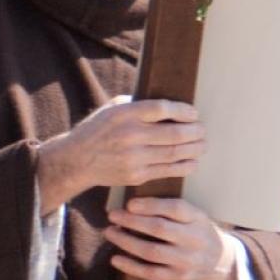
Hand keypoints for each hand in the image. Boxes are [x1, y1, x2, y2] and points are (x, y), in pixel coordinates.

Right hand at [36, 98, 203, 209]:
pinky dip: (184, 166)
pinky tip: (192, 161)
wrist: (77, 160)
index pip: (162, 109)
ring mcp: (133, 157)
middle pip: (173, 133)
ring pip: (174, 153)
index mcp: (124, 114)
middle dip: (194, 132)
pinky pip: (166, 170)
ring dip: (194, 149)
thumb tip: (169, 104)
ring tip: (202, 145)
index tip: (193, 113)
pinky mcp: (135, 174)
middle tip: (203, 130)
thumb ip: (138, 104)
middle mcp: (130, 135)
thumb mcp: (112, 108)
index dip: (183, 111)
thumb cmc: (98, 129)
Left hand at [104, 197, 236, 279]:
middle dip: (132, 221)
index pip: (175, 208)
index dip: (150, 205)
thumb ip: (170, 209)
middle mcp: (194, 240)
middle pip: (159, 229)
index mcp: (198, 219)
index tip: (129, 203)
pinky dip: (130, 266)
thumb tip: (132, 204)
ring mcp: (186, 262)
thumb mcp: (193, 216)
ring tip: (110, 232)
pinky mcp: (178, 278)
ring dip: (126, 242)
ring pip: (151, 251)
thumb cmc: (197, 232)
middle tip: (112, 215)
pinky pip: (150, 273)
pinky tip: (115, 258)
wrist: (222, 263)